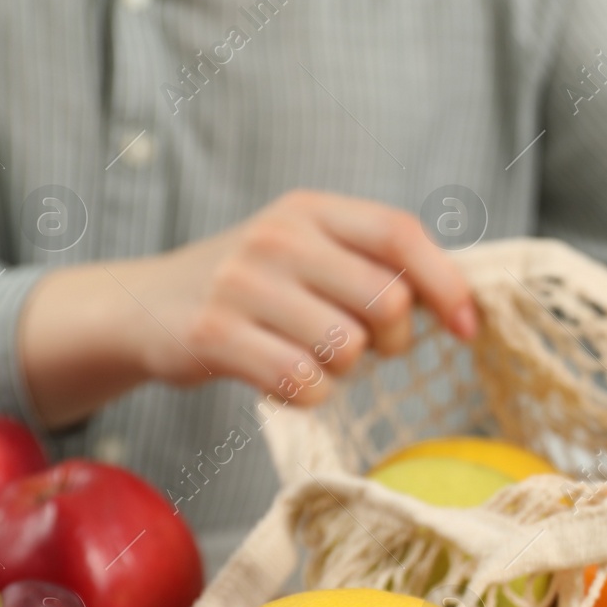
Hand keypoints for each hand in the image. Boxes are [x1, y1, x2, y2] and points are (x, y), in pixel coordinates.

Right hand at [21, 190, 477, 428]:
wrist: (141, 306)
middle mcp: (277, 237)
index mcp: (311, 211)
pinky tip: (284, 381)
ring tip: (312, 360)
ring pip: (346, 348)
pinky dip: (307, 395)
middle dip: (392, 341)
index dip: (446, 283)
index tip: (465, 328)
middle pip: (385, 300)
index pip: (401, 234)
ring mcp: (241, 284)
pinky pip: (301, 382)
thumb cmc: (252, 288)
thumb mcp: (307, 253)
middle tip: (365, 350)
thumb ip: (374, 265)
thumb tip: (460, 303)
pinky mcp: (212, 334)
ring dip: (343, 372)